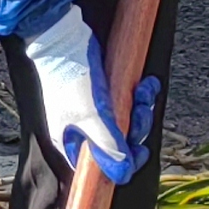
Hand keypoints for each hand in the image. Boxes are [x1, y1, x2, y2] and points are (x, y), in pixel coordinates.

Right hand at [21, 2, 138, 181]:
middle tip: (141, 111)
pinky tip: (146, 83)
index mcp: (73, 142)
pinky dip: (140, 93)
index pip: (102, 167)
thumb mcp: (90, 116)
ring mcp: (95, 109)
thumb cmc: (68, 77)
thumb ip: (108, 146)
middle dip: (136, 127)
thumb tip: (124, 173)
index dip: (124, 163)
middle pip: (119, 143)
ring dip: (141, 107)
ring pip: (127, 120)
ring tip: (144, 91)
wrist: (62, 36)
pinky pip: (128, 100)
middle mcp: (84, 130)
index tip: (140, 152)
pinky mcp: (105, 91)